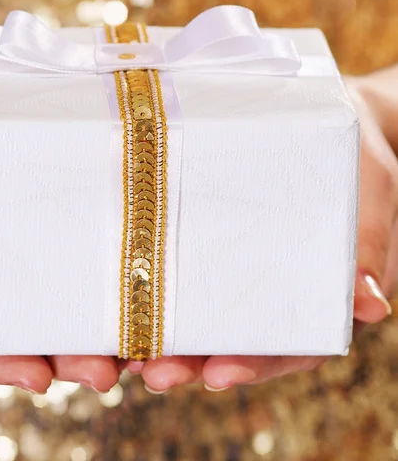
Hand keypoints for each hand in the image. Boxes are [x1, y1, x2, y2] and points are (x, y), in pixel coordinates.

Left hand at [135, 77, 397, 392]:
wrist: (342, 119)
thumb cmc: (359, 163)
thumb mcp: (371, 200)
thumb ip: (369, 248)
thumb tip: (371, 306)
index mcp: (315, 293)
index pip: (289, 344)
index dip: (255, 363)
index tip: (219, 374)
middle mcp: (271, 288)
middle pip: (233, 339)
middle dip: (193, 361)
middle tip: (156, 375)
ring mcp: (239, 264)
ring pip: (201, 312)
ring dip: (165, 336)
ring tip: (126, 353)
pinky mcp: (212, 235)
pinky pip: (183, 265)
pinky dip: (153, 288)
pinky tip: (123, 300)